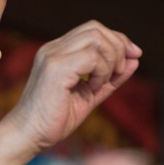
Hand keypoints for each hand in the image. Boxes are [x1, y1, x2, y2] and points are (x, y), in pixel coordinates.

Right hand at [4, 20, 141, 151]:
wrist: (28, 135)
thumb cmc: (55, 119)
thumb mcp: (89, 94)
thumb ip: (110, 77)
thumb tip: (135, 59)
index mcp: (58, 51)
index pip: (92, 30)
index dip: (117, 39)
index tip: (133, 56)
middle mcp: (53, 48)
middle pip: (96, 29)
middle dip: (118, 47)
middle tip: (120, 71)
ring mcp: (53, 56)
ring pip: (96, 38)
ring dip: (110, 60)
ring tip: (102, 83)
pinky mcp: (56, 68)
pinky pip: (91, 57)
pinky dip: (101, 72)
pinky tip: (92, 88)